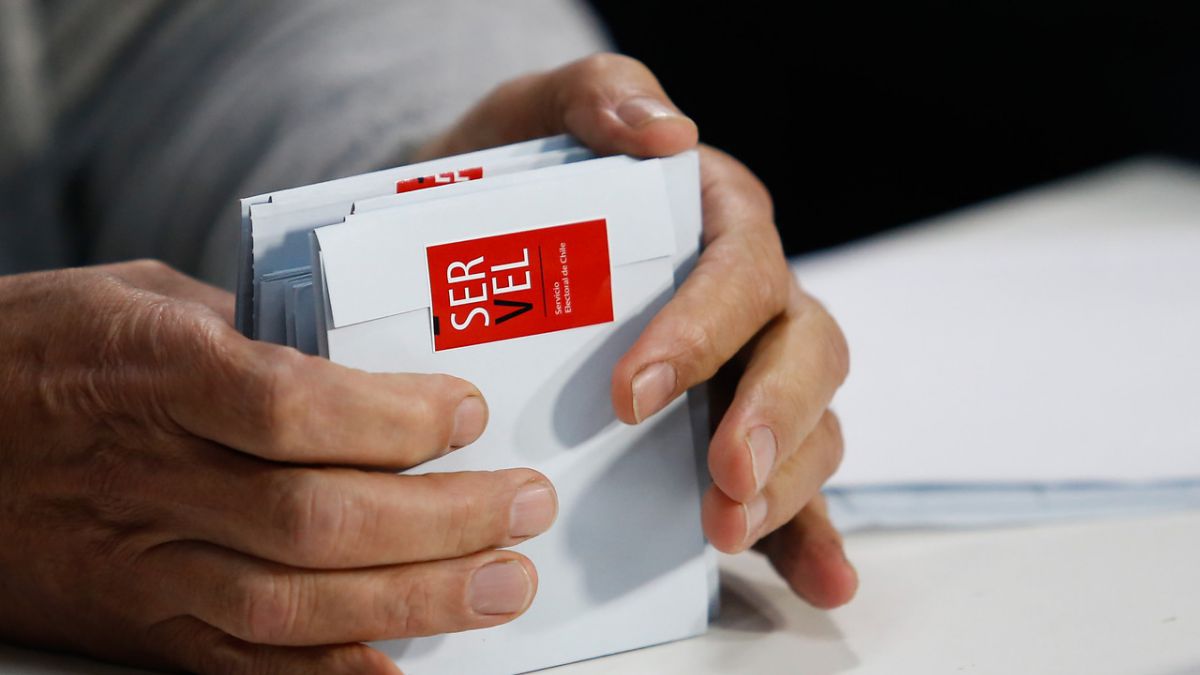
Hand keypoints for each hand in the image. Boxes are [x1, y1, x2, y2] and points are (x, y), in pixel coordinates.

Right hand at [0, 260, 557, 672]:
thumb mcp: (134, 296)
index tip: (467, 412)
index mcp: (153, 374)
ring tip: (503, 585)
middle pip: (318, 518)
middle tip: (525, 505)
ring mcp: (142, 566)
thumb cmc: (33, 349)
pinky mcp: (138, 627)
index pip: (295, 407)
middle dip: (444, 520)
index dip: (396, 419)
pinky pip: (243, 669)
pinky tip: (407, 666)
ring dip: (415, 600)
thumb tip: (361, 355)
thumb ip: (249, 330)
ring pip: (295, 604)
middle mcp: (149, 479)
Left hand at [418, 53, 856, 607]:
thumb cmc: (518, 182)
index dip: (704, 332)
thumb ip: (599, 95)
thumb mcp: (539, 117)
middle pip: (805, 352)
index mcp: (719, 221)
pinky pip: (791, 482)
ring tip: (729, 535)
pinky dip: (807, 532)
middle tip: (722, 480)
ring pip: (811, 423)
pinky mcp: (732, 427)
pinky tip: (818, 580)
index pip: (741, 271)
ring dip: (786, 486)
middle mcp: (752, 296)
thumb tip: (666, 129)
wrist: (484, 244)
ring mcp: (749, 367)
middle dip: (772, 420)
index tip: (632, 395)